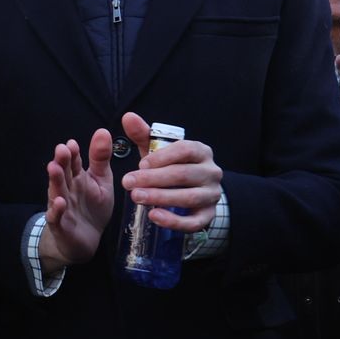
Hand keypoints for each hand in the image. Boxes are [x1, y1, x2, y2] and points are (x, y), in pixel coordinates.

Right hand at [39, 127, 116, 272]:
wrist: (85, 240)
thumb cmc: (93, 208)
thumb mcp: (101, 181)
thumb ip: (100, 159)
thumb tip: (102, 131)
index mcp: (77, 178)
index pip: (73, 163)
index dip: (72, 154)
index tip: (72, 144)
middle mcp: (67, 189)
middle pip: (63, 174)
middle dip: (61, 161)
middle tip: (61, 149)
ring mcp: (62, 206)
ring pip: (57, 191)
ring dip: (55, 180)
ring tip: (54, 168)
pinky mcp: (60, 224)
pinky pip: (56, 216)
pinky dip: (56, 210)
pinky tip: (60, 202)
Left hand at [120, 111, 222, 232]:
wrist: (193, 192)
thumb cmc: (172, 167)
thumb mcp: (159, 151)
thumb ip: (143, 134)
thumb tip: (128, 117)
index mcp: (201, 151)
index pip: (184, 150)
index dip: (161, 157)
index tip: (140, 164)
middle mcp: (211, 172)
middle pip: (183, 175)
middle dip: (153, 179)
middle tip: (128, 183)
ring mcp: (212, 195)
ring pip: (188, 197)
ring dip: (160, 198)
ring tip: (136, 197)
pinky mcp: (208, 216)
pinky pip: (194, 222)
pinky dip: (174, 220)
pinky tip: (154, 216)